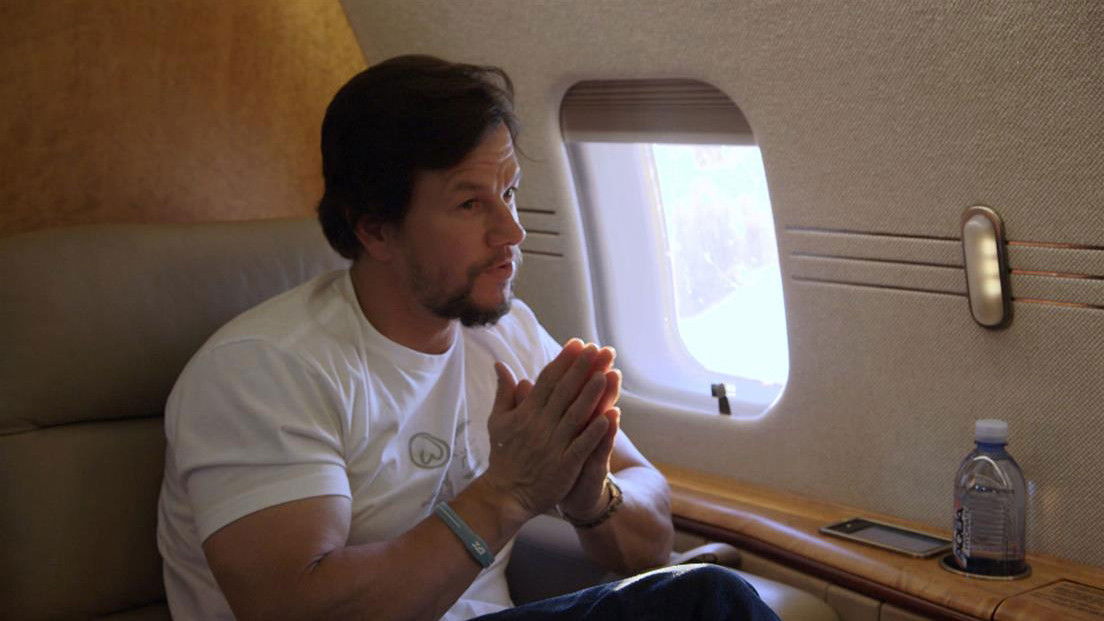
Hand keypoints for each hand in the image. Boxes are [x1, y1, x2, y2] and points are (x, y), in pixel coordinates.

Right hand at [479, 340, 613, 520]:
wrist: (505, 494)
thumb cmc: (503, 456)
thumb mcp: (498, 421)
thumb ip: (504, 392)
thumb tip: (500, 364)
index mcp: (526, 413)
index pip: (547, 381)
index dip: (563, 361)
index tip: (577, 344)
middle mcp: (540, 426)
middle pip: (564, 392)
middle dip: (581, 369)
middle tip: (597, 349)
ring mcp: (553, 446)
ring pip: (575, 415)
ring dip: (591, 394)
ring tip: (606, 374)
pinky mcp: (564, 466)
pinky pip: (581, 446)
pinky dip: (595, 431)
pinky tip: (610, 416)